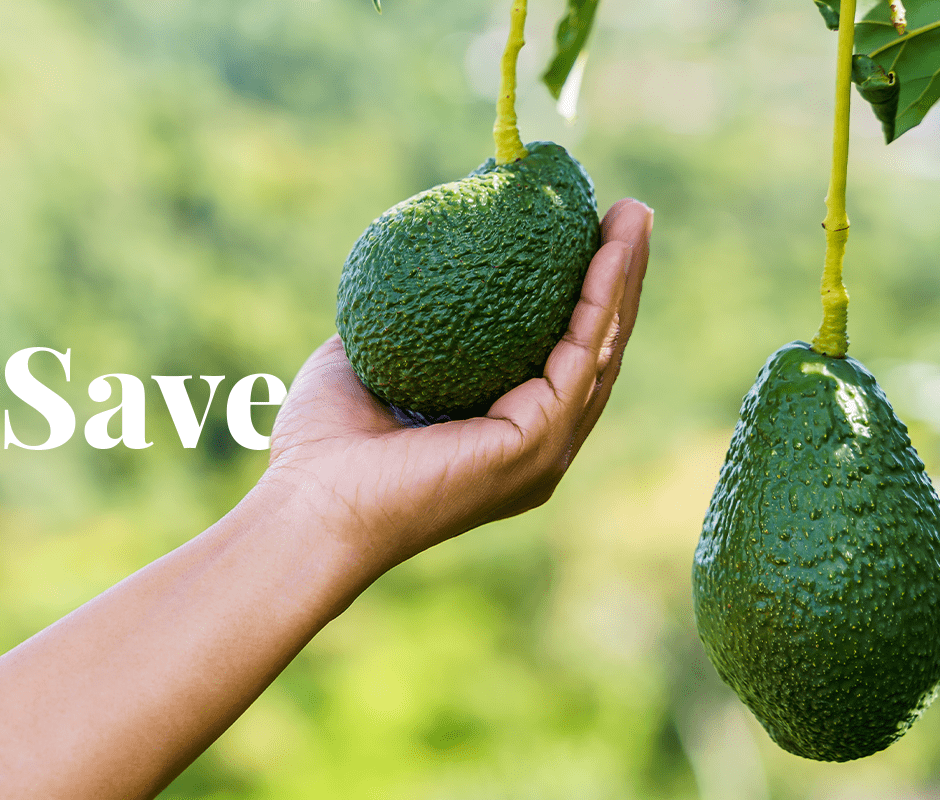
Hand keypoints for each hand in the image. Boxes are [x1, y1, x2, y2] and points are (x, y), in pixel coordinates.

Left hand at [264, 199, 652, 570]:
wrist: (307, 505)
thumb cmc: (322, 448)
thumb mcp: (368, 361)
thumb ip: (402, 323)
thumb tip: (412, 262)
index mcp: (504, 433)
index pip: (559, 355)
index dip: (581, 294)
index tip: (587, 230)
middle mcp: (537, 445)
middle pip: (595, 348)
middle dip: (619, 277)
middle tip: (627, 212)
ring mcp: (544, 449)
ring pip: (600, 349)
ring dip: (623, 277)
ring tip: (632, 215)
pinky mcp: (537, 443)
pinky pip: (578, 356)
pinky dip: (599, 300)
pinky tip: (607, 253)